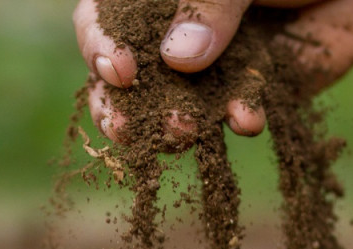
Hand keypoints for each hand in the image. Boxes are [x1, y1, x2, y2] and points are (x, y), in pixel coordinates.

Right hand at [73, 0, 352, 141]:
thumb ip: (211, 2)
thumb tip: (178, 59)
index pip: (101, 21)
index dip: (99, 47)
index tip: (118, 71)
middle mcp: (174, 33)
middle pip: (126, 81)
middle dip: (122, 110)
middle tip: (127, 131)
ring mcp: (212, 67)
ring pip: (175, 107)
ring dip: (174, 126)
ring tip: (185, 130)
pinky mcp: (253, 94)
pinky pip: (236, 115)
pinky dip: (239, 120)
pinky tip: (247, 120)